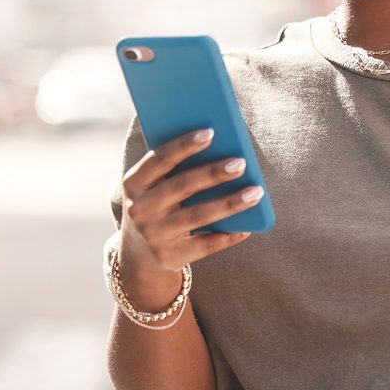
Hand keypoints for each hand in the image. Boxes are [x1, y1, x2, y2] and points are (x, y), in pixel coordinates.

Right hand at [117, 128, 260, 283]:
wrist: (138, 253)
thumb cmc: (157, 205)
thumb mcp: (153, 186)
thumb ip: (175, 168)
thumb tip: (221, 147)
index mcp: (133, 183)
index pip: (159, 160)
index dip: (184, 146)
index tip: (211, 132)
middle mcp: (140, 209)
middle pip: (182, 186)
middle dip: (213, 173)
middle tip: (241, 163)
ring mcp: (154, 235)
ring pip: (198, 216)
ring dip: (230, 203)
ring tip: (256, 192)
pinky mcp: (170, 257)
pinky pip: (205, 245)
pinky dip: (228, 236)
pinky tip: (248, 227)